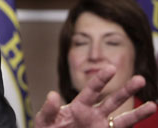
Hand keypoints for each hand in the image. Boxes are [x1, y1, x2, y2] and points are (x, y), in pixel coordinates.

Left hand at [35, 65, 156, 127]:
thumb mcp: (44, 120)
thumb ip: (49, 109)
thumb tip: (52, 94)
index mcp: (78, 106)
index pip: (92, 90)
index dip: (101, 79)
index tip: (111, 68)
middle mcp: (93, 115)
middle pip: (113, 101)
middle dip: (126, 90)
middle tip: (140, 79)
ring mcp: (100, 127)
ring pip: (122, 120)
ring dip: (138, 113)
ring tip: (153, 105)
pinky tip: (144, 122)